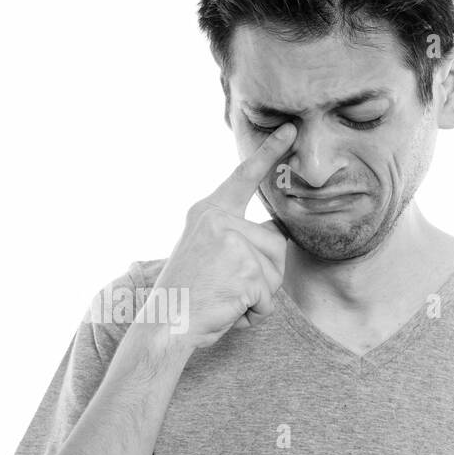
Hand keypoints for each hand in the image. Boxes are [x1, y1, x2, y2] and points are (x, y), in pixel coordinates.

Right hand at [150, 123, 294, 350]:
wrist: (162, 325)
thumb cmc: (184, 296)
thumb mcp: (205, 252)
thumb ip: (234, 237)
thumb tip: (277, 233)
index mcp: (208, 212)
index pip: (244, 178)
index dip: (269, 153)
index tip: (291, 130)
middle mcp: (220, 221)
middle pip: (275, 243)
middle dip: (264, 275)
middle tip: (225, 288)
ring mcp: (233, 243)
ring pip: (275, 273)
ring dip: (258, 297)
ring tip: (223, 300)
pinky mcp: (246, 270)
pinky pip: (268, 299)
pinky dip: (253, 314)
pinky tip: (226, 311)